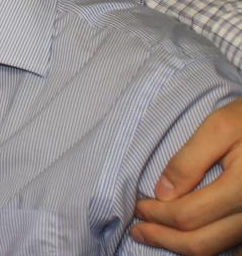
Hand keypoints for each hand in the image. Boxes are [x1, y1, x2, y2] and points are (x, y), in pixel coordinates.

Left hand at [131, 99, 241, 254]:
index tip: (138, 207)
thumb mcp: (220, 126)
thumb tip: (162, 193)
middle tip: (138, 230)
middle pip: (202, 242)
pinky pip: (236, 247)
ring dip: (183, 246)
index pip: (188, 215)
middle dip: (164, 238)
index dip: (157, 215)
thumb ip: (189, 160)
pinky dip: (209, 246)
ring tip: (156, 235)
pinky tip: (189, 236)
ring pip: (218, 250)